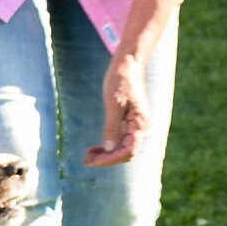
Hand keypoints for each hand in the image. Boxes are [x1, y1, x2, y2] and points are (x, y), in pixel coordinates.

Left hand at [85, 52, 148, 166]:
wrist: (128, 64)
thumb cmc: (121, 80)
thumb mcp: (113, 104)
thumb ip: (112, 127)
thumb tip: (109, 148)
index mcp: (141, 123)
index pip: (128, 151)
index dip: (110, 159)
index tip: (93, 161)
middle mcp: (141, 127)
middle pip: (125, 153)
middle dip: (106, 159)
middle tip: (85, 160)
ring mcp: (137, 125)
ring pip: (123, 148)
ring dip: (106, 154)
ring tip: (88, 156)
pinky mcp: (131, 122)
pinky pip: (121, 140)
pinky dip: (109, 146)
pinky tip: (95, 148)